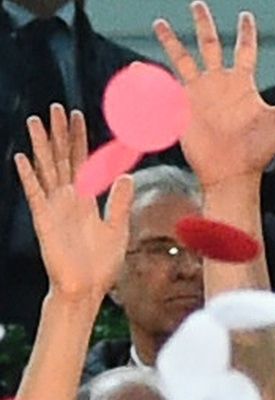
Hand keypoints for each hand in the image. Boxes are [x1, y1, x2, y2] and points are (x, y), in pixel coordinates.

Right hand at [12, 108, 129, 303]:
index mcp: (85, 199)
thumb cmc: (101, 264)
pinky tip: (21, 158)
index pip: (82, 161)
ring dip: (40, 145)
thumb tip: (126, 175)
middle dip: (59, 133)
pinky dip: (28, 176)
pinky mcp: (44, 219)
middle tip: (56, 108)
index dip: (80, 139)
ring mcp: (53, 207)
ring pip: (46, 169)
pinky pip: (34, 193)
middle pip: (62, 158)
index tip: (79, 116)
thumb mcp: (117, 228)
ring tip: (35, 121)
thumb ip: (119, 202)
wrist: (86, 289)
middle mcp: (67, 198)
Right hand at [153, 3, 274, 191]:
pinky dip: (152, 75)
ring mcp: (199, 92)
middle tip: (197, 3)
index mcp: (243, 83)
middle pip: (210, 44)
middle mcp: (219, 83)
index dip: (246, 33)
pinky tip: (140, 65)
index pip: (245, 50)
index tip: (245, 16)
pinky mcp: (182, 104)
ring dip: (171, 40)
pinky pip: (166, 84)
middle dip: (203, 24)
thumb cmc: (259, 150)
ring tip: (159, 22)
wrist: (232, 172)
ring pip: (183, 58)